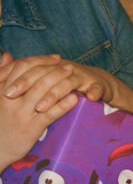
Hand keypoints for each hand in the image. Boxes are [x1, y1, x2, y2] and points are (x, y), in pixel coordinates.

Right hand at [0, 53, 77, 172]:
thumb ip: (1, 75)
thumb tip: (7, 55)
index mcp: (1, 88)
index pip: (21, 66)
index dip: (40, 60)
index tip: (55, 58)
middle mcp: (10, 98)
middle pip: (34, 76)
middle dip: (54, 69)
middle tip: (69, 66)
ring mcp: (21, 113)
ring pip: (42, 91)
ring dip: (60, 81)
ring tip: (74, 77)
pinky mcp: (31, 128)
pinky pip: (50, 113)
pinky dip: (63, 104)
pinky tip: (75, 98)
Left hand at [1, 55, 114, 108]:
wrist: (99, 84)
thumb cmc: (69, 85)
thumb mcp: (47, 84)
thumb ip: (27, 79)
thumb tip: (3, 73)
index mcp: (51, 67)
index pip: (30, 66)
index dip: (16, 77)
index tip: (3, 91)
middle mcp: (65, 68)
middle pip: (43, 72)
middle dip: (27, 85)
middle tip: (13, 97)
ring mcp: (82, 77)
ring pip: (66, 82)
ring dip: (53, 95)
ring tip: (40, 108)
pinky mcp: (98, 85)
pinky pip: (95, 89)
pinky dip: (93, 92)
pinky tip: (84, 99)